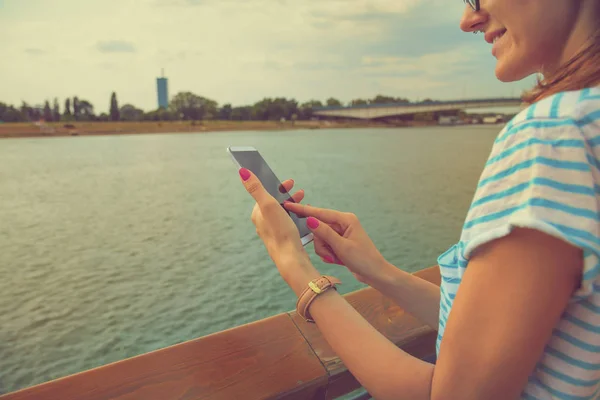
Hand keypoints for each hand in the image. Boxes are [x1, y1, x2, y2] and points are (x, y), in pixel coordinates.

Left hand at [239, 168, 318, 292]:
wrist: (291, 257)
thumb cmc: (280, 231)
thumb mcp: (268, 205)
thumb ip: (256, 188)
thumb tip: (241, 171)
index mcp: (257, 215)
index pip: (265, 194)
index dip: (278, 186)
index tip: (290, 182)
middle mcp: (262, 223)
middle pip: (274, 203)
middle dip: (287, 195)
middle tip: (300, 191)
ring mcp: (272, 231)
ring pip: (282, 212)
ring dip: (293, 204)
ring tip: (304, 202)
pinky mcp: (282, 239)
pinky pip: (288, 222)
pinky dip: (295, 215)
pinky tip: (304, 217)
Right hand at [283, 201, 389, 285]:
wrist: (375, 273)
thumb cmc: (363, 259)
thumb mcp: (342, 247)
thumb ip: (325, 233)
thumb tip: (309, 220)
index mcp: (346, 219)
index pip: (320, 212)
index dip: (303, 210)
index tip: (288, 205)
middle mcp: (342, 223)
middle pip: (318, 228)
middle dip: (321, 244)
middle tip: (331, 255)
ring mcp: (340, 232)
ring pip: (320, 238)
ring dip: (325, 250)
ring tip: (336, 258)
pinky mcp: (339, 241)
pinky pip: (325, 245)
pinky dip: (328, 253)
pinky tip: (337, 259)